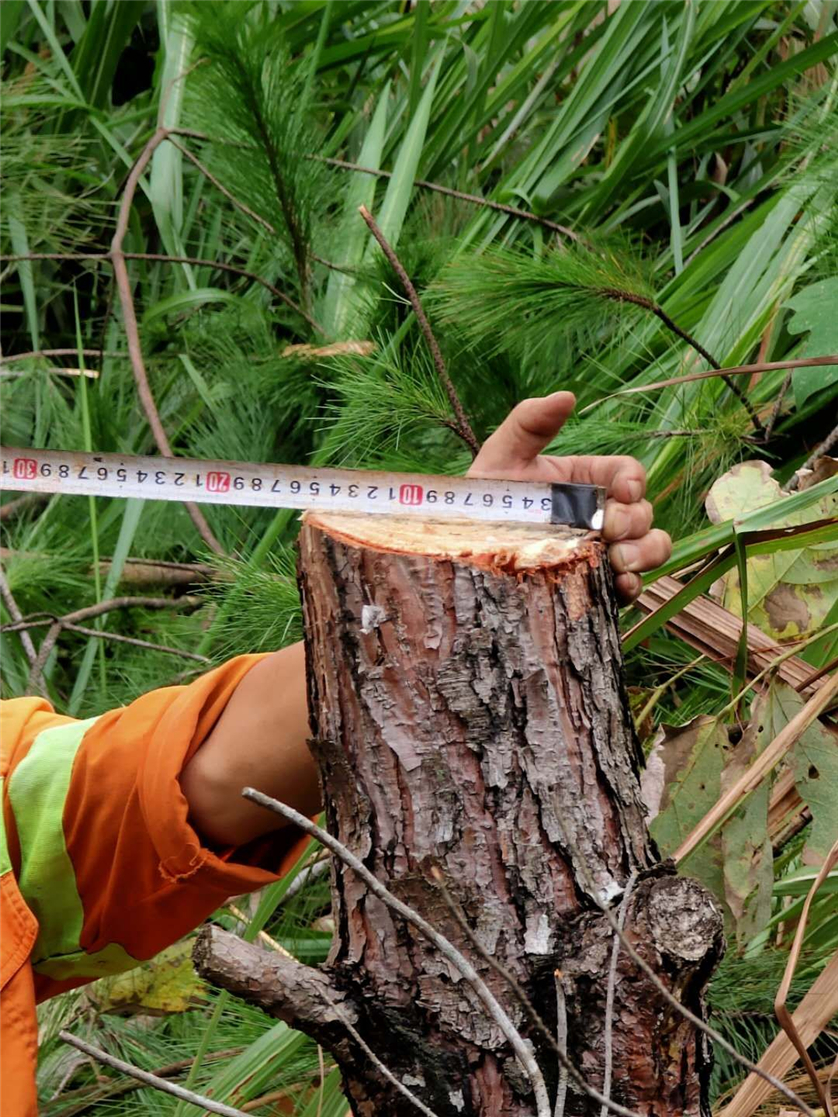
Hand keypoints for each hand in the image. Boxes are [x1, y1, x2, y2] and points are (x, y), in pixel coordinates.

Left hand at [467, 392, 670, 603]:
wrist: (463, 550)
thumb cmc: (483, 499)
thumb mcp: (502, 455)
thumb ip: (530, 422)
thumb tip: (567, 396)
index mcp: (586, 481)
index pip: (628, 474)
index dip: (634, 480)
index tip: (622, 491)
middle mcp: (600, 516)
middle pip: (643, 513)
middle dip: (635, 520)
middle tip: (608, 530)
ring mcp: (601, 552)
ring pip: (649, 548)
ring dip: (646, 553)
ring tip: (620, 561)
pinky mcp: (594, 585)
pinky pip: (630, 588)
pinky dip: (633, 587)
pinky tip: (619, 586)